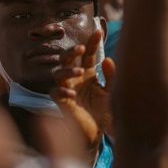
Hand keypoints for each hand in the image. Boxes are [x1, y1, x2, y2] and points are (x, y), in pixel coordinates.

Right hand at [50, 30, 114, 164]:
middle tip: (81, 48)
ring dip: (68, 69)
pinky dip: (61, 92)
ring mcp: (67, 90)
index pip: (88, 55)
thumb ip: (111, 77)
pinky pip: (55, 93)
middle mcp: (76, 80)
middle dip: (72, 51)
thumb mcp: (111, 93)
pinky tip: (72, 94)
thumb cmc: (103, 114)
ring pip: (59, 73)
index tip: (98, 31)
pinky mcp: (62, 104)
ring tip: (80, 71)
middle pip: (68, 59)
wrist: (97, 135)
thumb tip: (108, 60)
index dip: (92, 43)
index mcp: (88, 74)